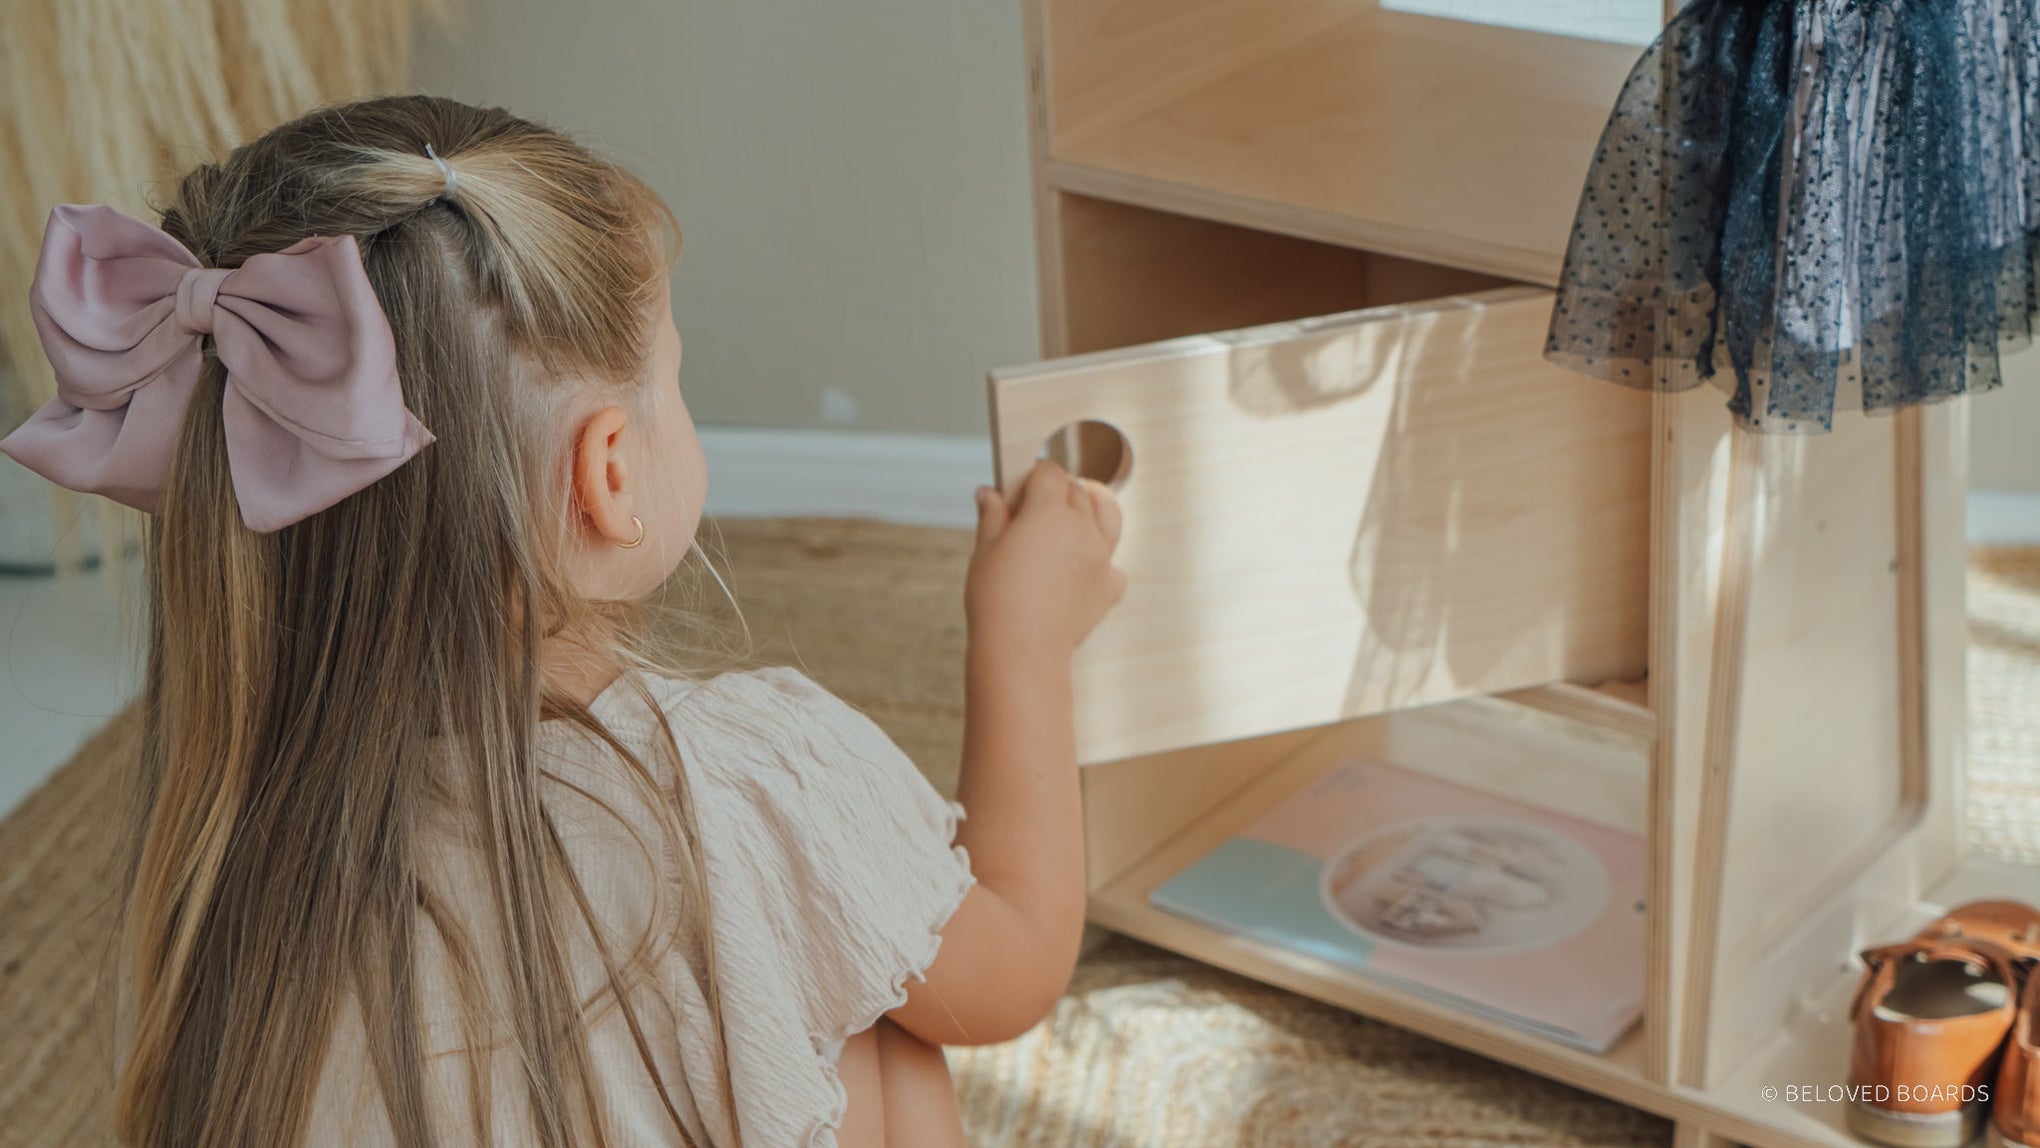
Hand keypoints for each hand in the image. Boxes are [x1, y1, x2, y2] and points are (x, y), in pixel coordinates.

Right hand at [966, 459, 1126, 660]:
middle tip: (1035, 503)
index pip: (1049, 474)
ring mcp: (1101, 558)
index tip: (1020, 485)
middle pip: (1077, 491)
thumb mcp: (985, 550)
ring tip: (1080, 508)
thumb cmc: (996, 599)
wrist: (1022, 649)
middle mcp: (1083, 529)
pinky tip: (1087, 566)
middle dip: (1058, 489)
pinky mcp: (1108, 588)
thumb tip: (988, 493)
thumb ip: (992, 516)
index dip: (1033, 475)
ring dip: (1094, 505)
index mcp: (1050, 512)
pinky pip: (1115, 565)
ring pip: (1108, 516)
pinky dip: (1105, 561)